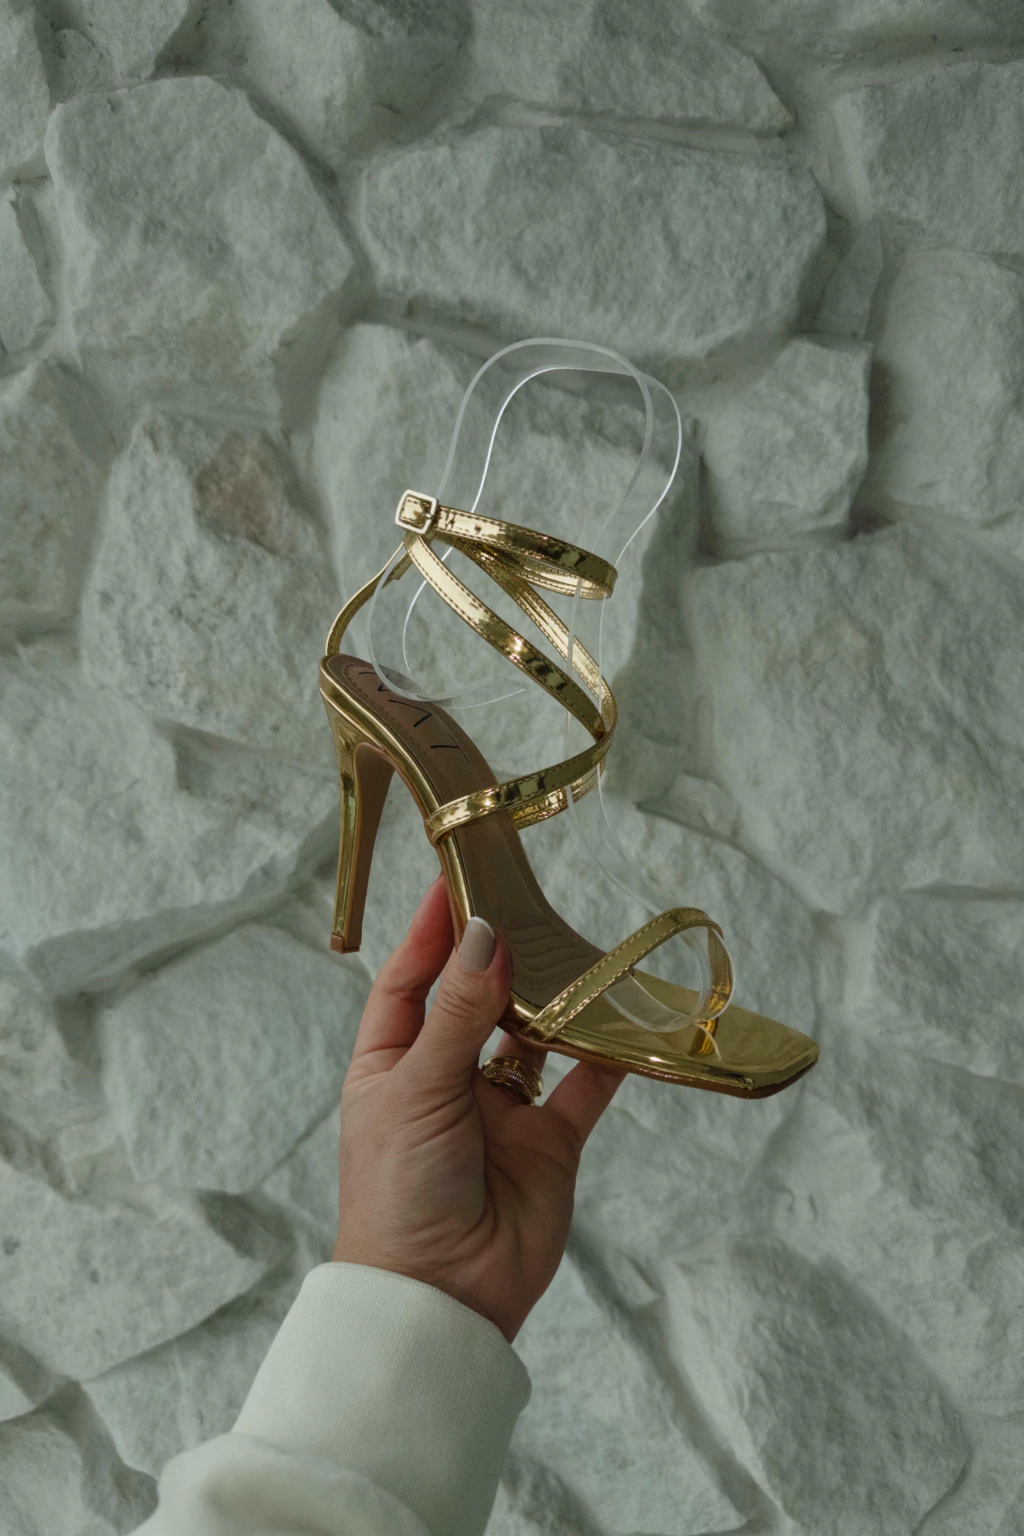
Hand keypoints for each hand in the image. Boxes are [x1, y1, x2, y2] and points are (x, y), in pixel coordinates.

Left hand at [334, 875, 626, 1343]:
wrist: (440, 1301)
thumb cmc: (399, 1192)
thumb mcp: (415, 1090)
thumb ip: (458, 1013)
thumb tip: (487, 935)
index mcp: (390, 1067)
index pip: (409, 982)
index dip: (430, 934)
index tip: (456, 882)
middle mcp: (444, 1082)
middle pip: (475, 1002)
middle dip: (498, 956)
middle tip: (530, 901)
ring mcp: (499, 1114)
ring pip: (533, 1038)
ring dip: (553, 999)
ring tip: (575, 949)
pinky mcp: (548, 1146)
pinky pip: (583, 1090)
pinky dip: (606, 1056)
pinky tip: (624, 1019)